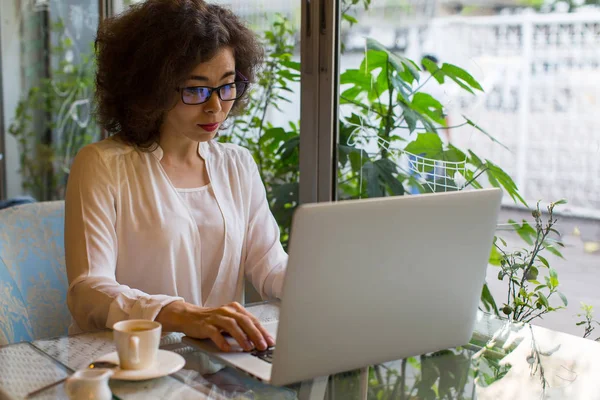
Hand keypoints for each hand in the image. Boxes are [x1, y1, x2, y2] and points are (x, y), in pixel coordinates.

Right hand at [157, 301, 274, 351]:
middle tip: (262, 345)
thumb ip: (242, 328)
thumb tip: (258, 340)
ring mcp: (216, 317)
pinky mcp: (205, 325)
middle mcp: (227, 311)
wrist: (189, 316)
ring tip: (248, 347)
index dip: (262, 331)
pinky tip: (227, 348)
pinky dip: (222, 341)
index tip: (270, 341)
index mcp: (235, 309)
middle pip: (244, 321)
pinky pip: (215, 333)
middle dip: (255, 334)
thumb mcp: (229, 320)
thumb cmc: (212, 320)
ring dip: (241, 337)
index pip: (252, 320)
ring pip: (232, 325)